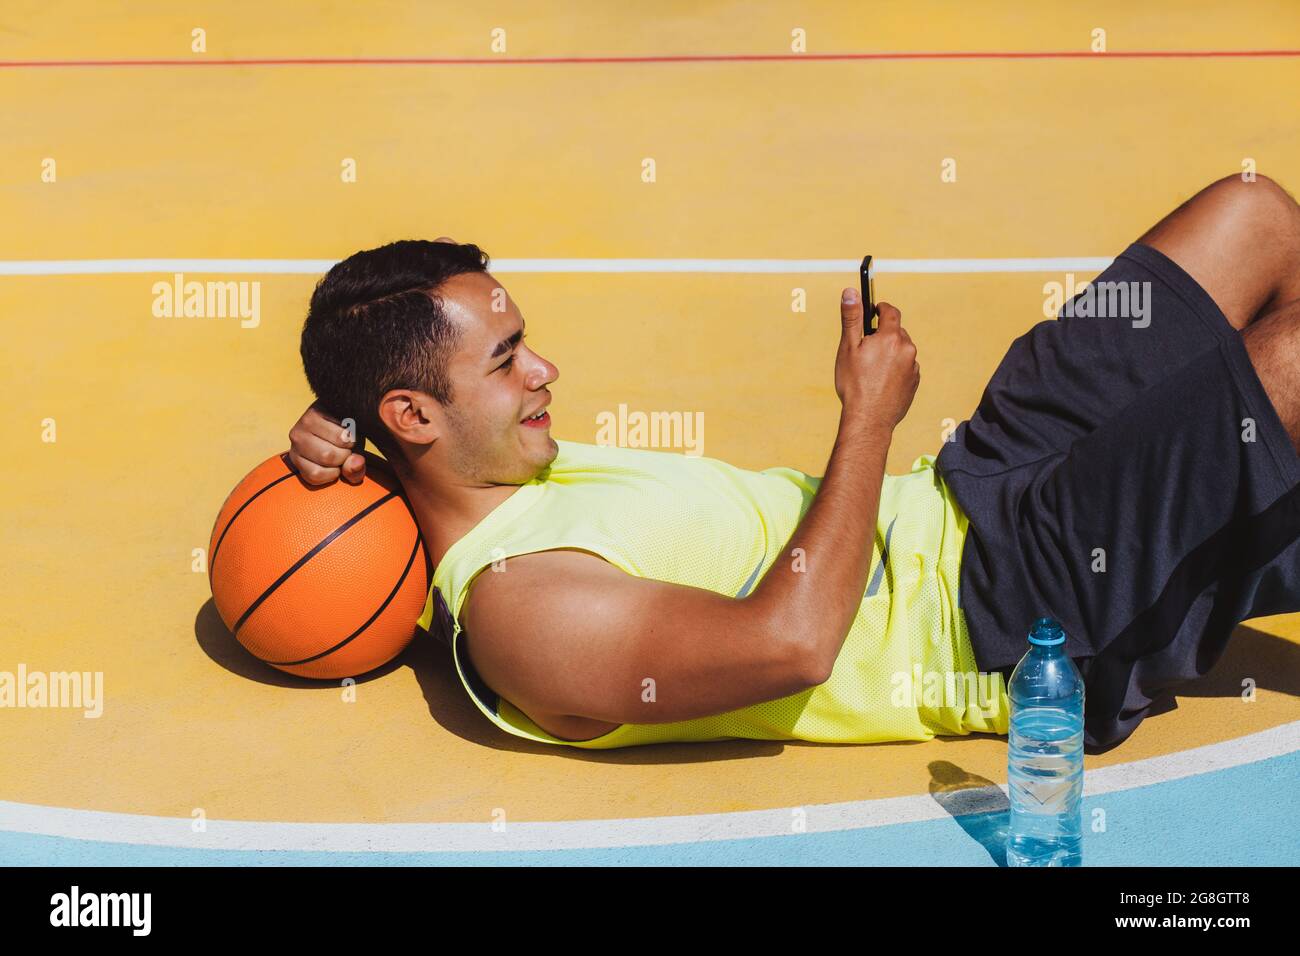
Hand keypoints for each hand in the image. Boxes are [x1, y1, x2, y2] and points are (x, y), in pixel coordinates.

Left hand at [288, 401, 365, 485]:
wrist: (344, 416)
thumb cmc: (343, 445)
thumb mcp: (348, 464)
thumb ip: (354, 472)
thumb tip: (356, 463)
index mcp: (297, 457)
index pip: (315, 474)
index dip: (334, 472)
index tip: (336, 464)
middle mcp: (296, 438)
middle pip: (327, 456)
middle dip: (344, 455)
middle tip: (343, 448)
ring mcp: (306, 421)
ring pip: (339, 440)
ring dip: (350, 441)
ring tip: (346, 437)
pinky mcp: (321, 408)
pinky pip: (345, 425)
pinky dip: (352, 428)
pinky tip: (346, 425)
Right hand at [833, 288, 918, 429]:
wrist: (869, 419)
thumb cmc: (855, 384)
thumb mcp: (848, 348)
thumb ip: (852, 318)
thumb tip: (851, 292)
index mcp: (890, 337)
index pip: (891, 311)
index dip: (881, 308)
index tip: (874, 310)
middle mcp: (907, 349)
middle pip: (897, 332)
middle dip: (883, 334)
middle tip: (865, 347)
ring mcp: (913, 367)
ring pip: (902, 350)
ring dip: (890, 352)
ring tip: (872, 368)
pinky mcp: (915, 382)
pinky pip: (906, 367)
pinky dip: (896, 368)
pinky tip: (881, 380)